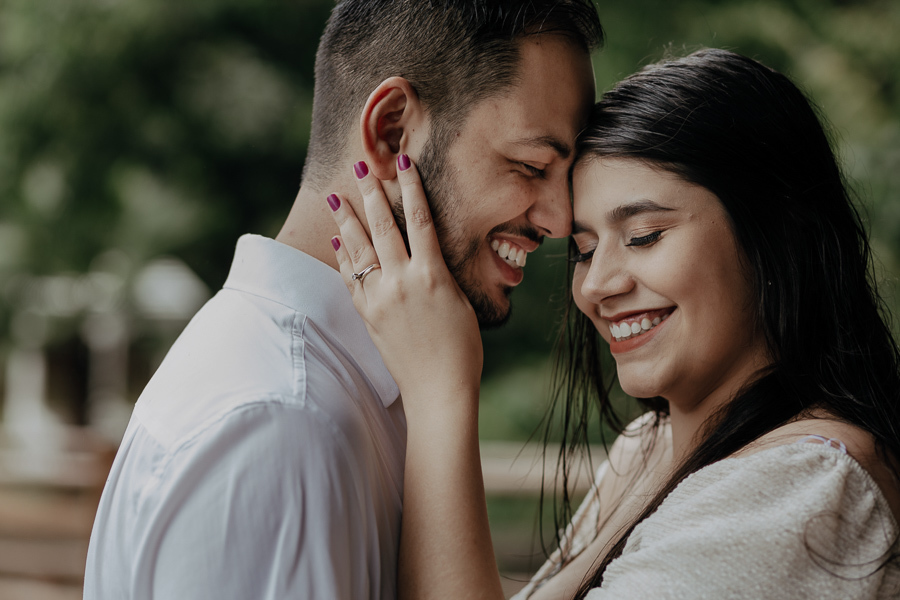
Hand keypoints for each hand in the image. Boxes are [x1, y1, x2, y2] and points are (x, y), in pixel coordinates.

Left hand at [328, 156, 483, 410]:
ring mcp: (381, 298)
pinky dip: (343, 257)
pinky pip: (351, 279)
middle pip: (383, 226)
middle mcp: (403, 281)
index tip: (402, 162)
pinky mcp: (368, 316)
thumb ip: (439, 276)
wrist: (438, 389)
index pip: (421, 219)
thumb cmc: (461, 350)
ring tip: (334, 196)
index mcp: (432, 275)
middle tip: (359, 167)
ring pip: (359, 249)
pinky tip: (337, 241)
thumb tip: (425, 257)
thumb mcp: (460, 303)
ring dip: (346, 219)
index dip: (411, 186)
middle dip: (370, 193)